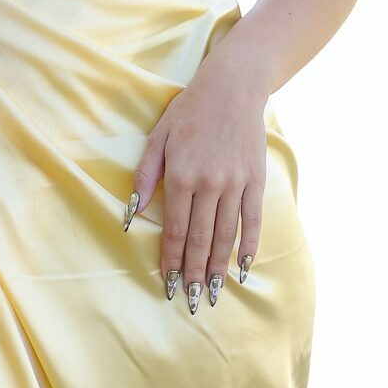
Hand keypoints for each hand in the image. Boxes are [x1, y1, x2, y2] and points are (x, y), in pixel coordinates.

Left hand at [127, 42, 268, 311]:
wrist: (233, 87)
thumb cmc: (190, 110)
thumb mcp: (158, 137)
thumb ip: (145, 176)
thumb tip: (131, 213)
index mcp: (180, 174)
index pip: (176, 229)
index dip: (172, 260)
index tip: (169, 284)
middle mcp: (208, 183)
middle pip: (201, 239)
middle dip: (195, 273)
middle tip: (192, 300)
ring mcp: (235, 183)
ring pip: (226, 236)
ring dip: (219, 268)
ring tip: (214, 293)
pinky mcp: (255, 180)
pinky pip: (252, 220)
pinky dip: (248, 247)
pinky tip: (243, 268)